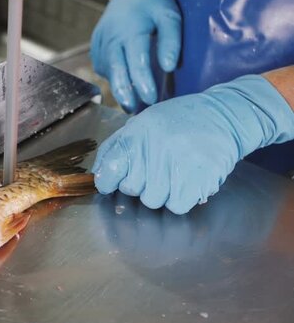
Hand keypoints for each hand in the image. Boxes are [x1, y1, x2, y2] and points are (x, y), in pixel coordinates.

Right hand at [90, 0, 180, 112]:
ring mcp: (100, 41)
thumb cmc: (154, 3)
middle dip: (123, 92)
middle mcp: (111, 36)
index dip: (143, 81)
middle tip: (133, 110)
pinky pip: (102, 67)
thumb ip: (171, 41)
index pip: (136, 59)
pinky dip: (112, 77)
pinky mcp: (96, 46)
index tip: (151, 98)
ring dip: (118, 87)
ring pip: (107, 70)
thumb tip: (169, 67)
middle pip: (115, 69)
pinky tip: (123, 82)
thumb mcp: (170, 16)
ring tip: (132, 102)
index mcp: (130, 28)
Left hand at [92, 75, 293, 213]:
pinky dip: (180, 199)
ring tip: (172, 172)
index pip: (108, 171)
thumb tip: (98, 174)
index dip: (108, 181)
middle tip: (155, 168)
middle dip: (140, 184)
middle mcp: (154, 150)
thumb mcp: (141, 123)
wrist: (223, 116)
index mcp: (135, 135)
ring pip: (153, 201)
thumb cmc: (177, 121)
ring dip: (161, 193)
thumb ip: (115, 147)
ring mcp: (177, 166)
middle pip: (131, 190)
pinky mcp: (199, 179)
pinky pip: (177, 206)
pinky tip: (186, 181)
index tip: (113, 181)